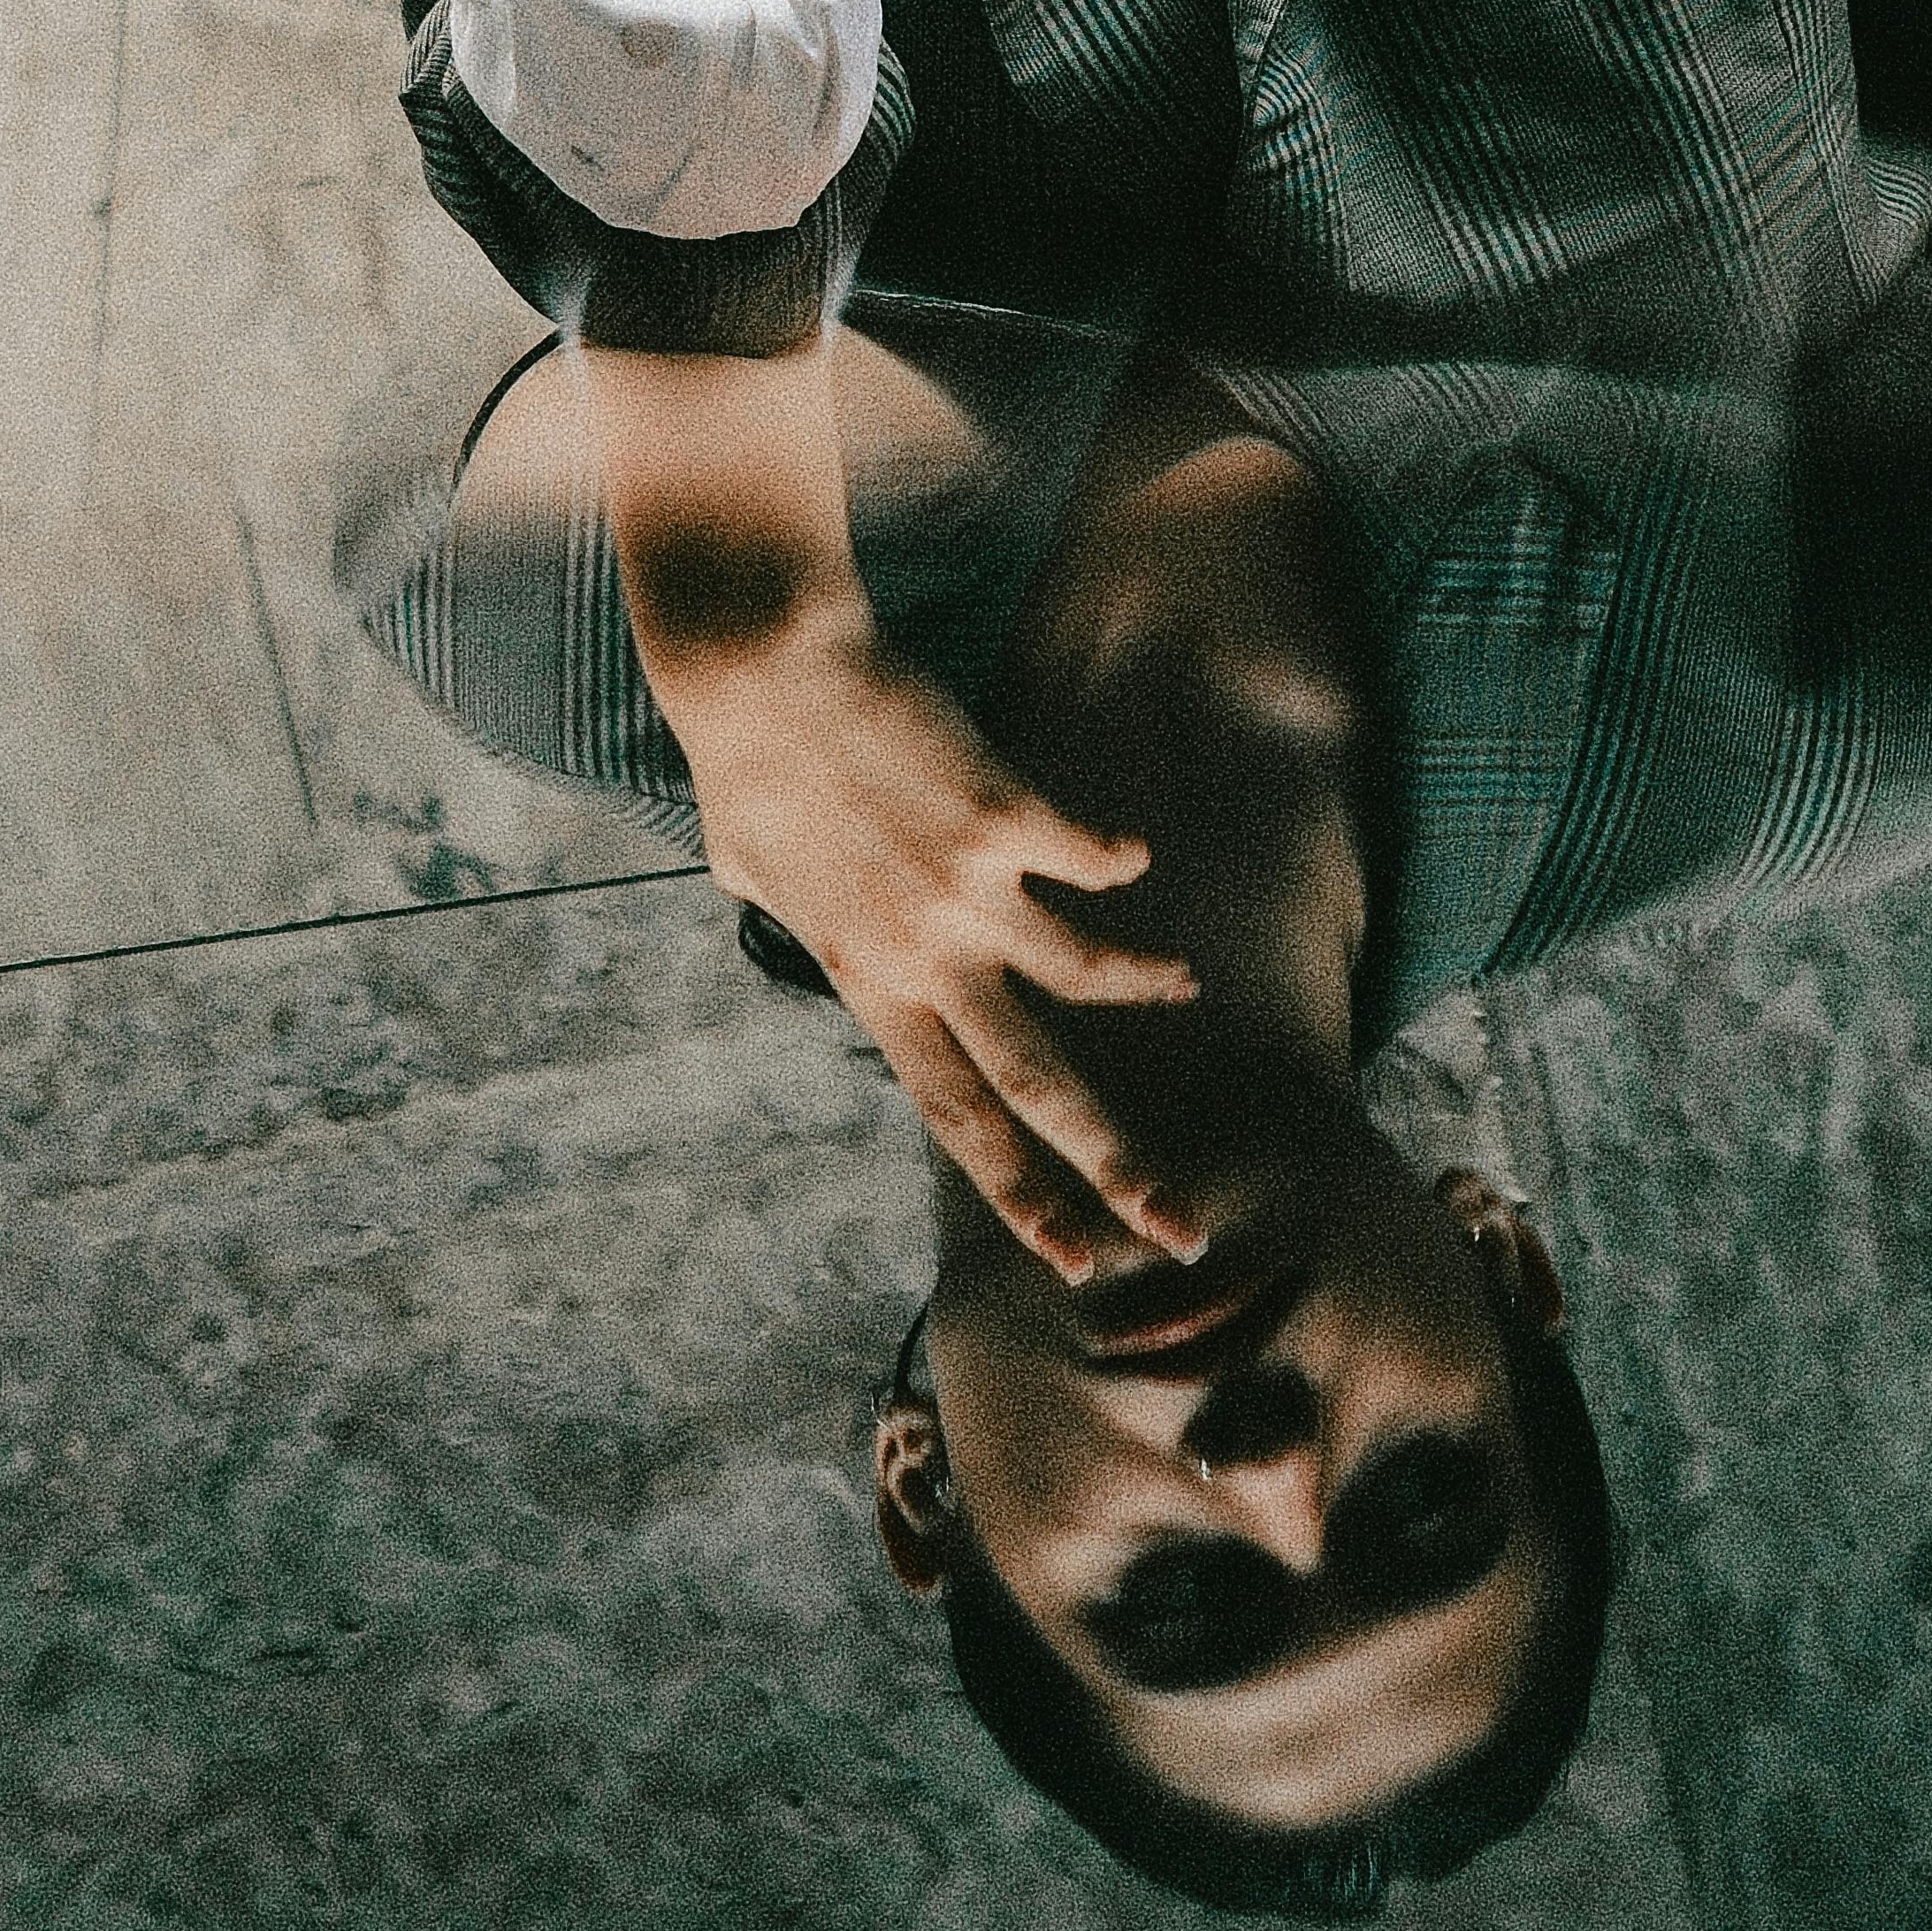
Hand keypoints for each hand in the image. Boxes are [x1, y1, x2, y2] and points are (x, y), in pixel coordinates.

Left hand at [680, 619, 1207, 1283]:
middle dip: (1113, 1165)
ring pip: (1084, 973)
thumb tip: (794, 903)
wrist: (762, 674)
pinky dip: (1116, 861)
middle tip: (1177, 1226)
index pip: (955, 1118)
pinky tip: (1130, 856)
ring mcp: (968, 892)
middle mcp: (925, 958)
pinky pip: (1089, 857)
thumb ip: (794, 910)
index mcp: (869, 983)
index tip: (1074, 1256)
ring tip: (1183, 986)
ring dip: (1142, 985)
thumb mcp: (756, 871)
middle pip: (1037, 1088)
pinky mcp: (1005, 814)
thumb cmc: (748, 762)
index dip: (1021, 1193)